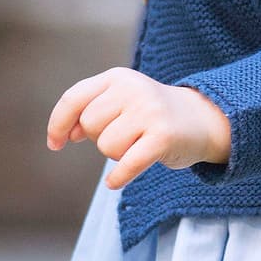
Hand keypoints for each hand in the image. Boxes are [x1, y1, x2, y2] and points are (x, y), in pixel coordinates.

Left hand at [47, 68, 232, 190]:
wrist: (205, 119)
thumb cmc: (154, 115)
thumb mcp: (122, 102)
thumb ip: (92, 111)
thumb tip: (67, 133)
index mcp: (117, 77)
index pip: (74, 99)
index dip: (58, 124)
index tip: (55, 144)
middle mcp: (133, 89)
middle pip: (90, 126)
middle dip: (100, 139)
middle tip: (124, 137)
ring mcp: (149, 112)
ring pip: (107, 147)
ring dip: (117, 156)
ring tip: (137, 146)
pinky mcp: (163, 137)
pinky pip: (127, 164)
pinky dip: (118, 177)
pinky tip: (114, 182)